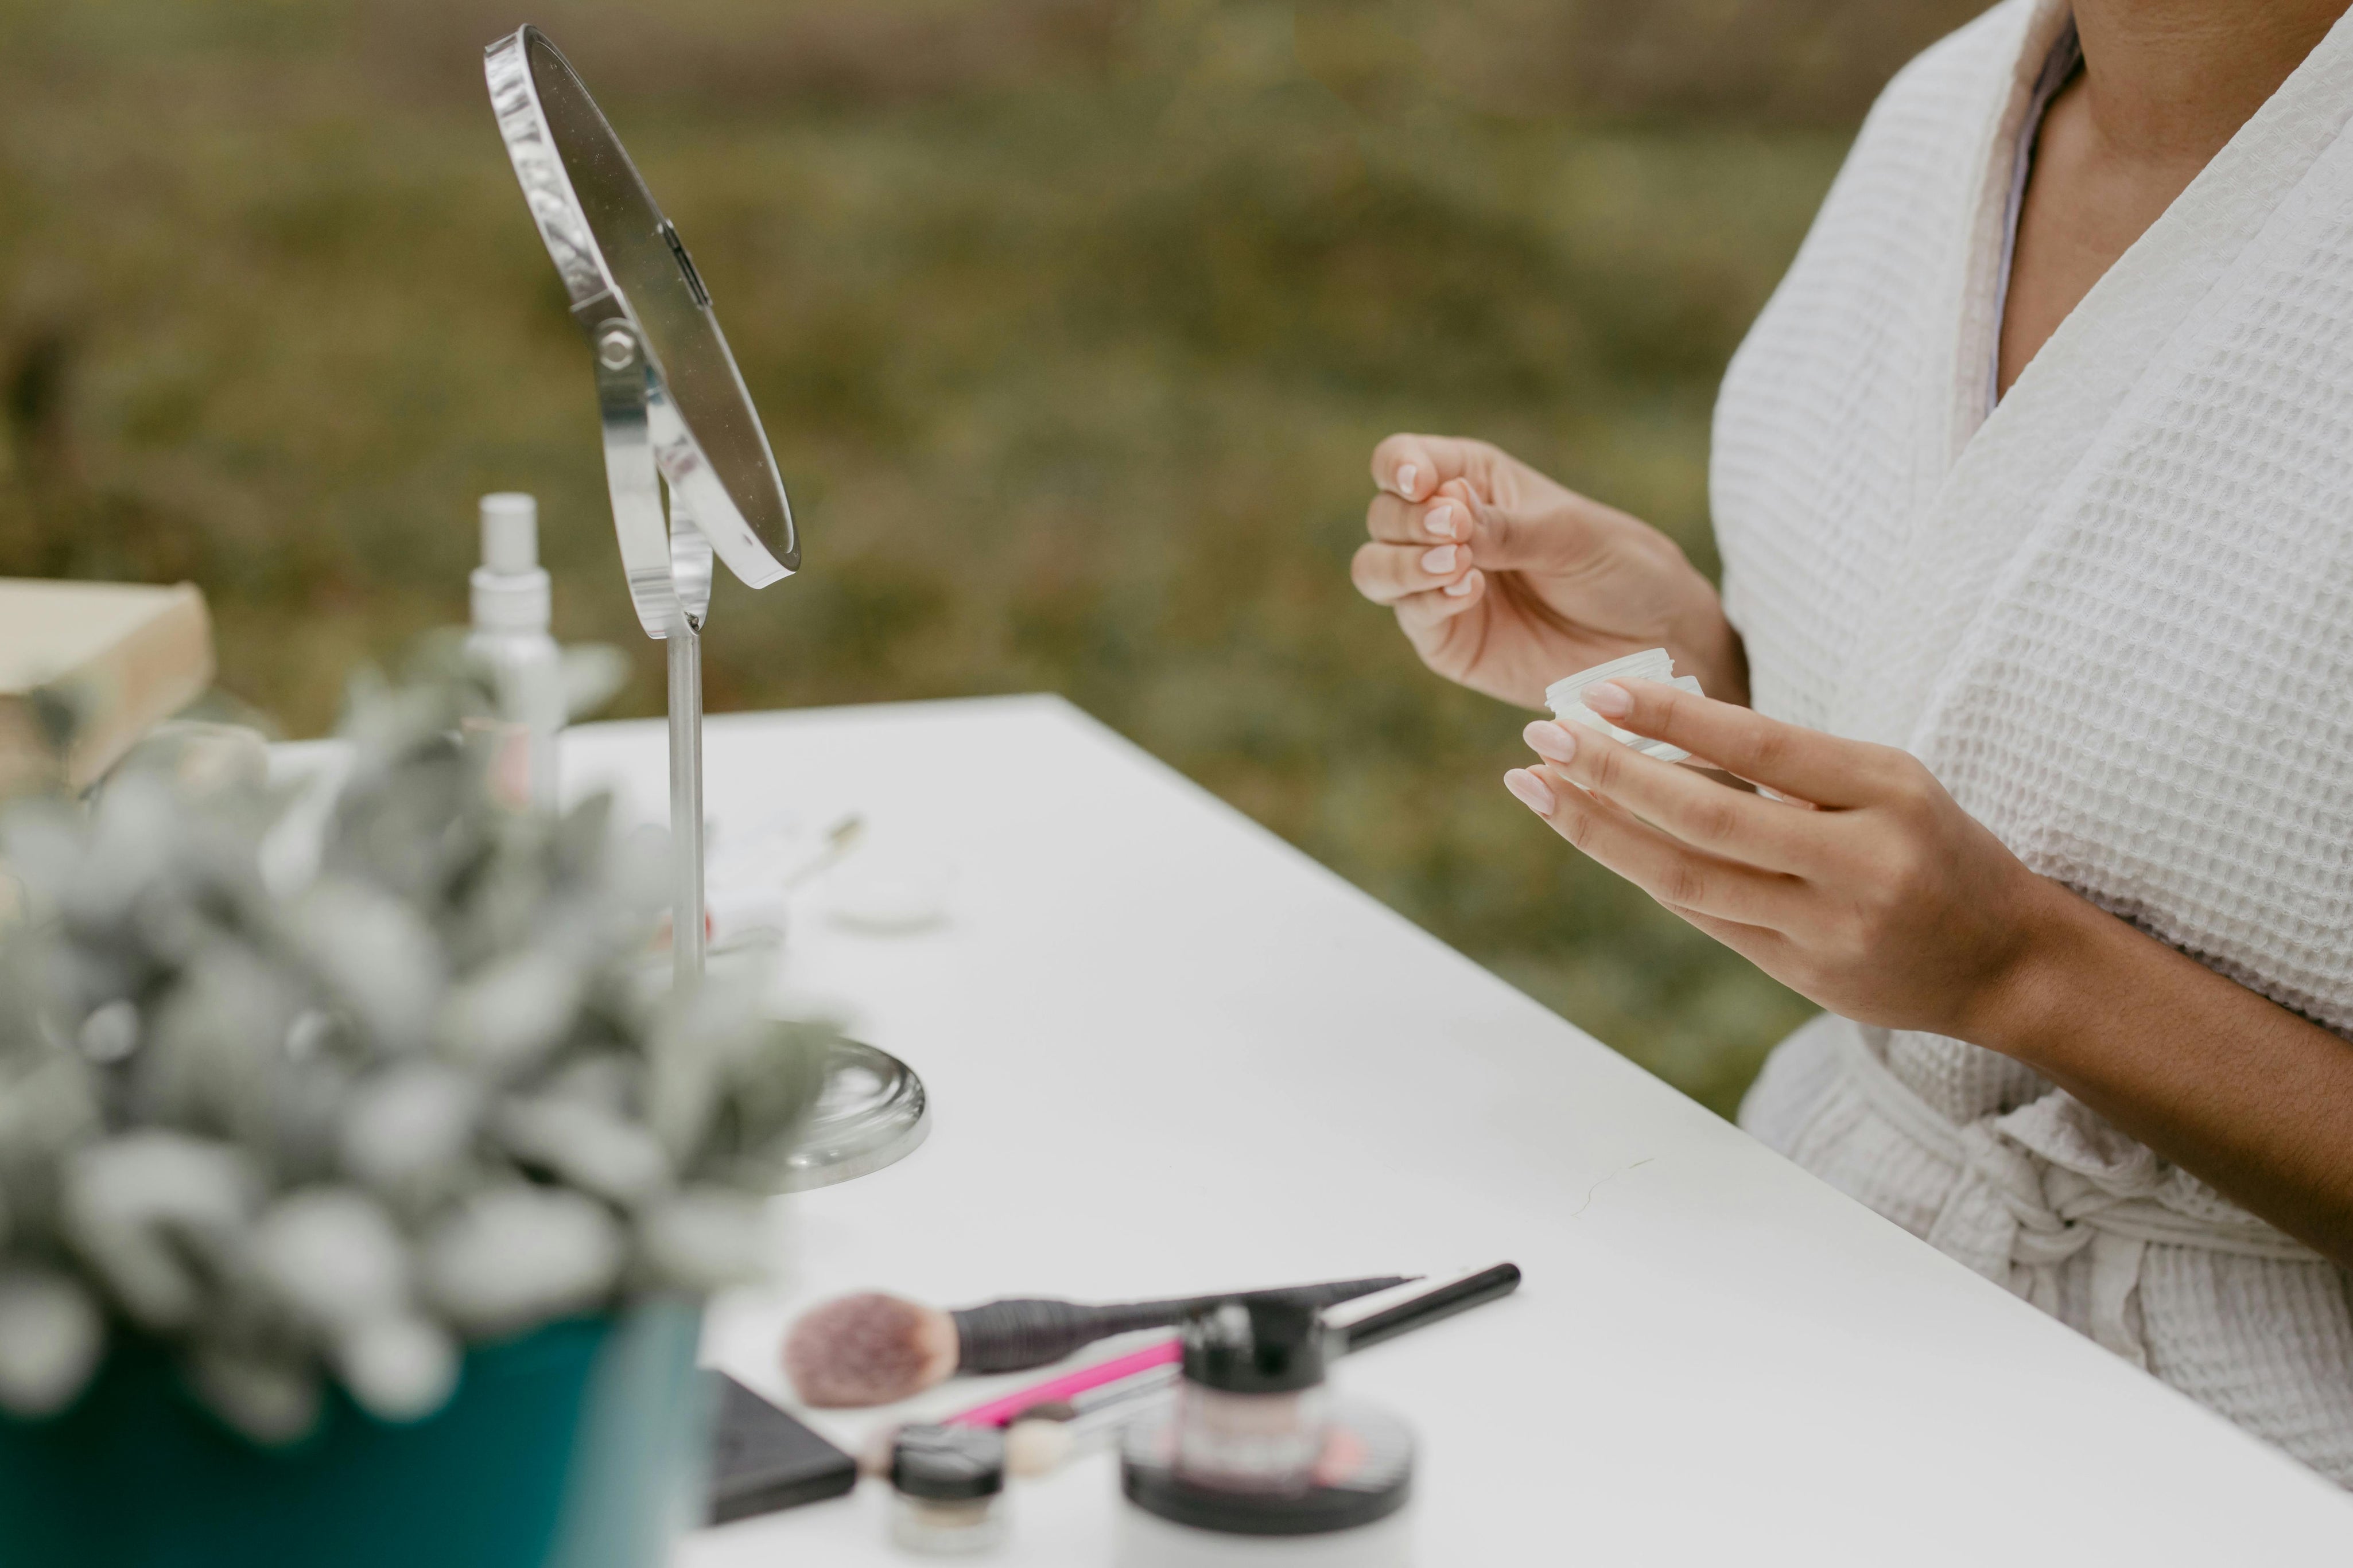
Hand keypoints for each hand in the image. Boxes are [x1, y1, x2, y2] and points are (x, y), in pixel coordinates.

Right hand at [1349, 434, 1744, 708]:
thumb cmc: (1620, 568)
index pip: (1404, 460)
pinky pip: (1411, 615)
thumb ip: (1504, 526)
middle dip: (1410, 521)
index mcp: (1471, 481)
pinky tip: (1468, 592)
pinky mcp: (1445, 638)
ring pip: (1374, 568)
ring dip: (1402, 563)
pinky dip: (1428, 601)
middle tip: (1455, 530)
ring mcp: (1436, 587)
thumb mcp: (1569, 534)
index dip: (1399, 466)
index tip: (1422, 483)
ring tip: (1458, 564)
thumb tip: (1442, 512)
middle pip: (1383, 515)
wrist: (1654, 640)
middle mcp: (1443, 531)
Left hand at [1500, 679, 2066, 1041]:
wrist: (2006, 961)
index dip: (1672, 721)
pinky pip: (1704, 918)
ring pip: (1689, 879)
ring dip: (1601, 832)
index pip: (1761, 745)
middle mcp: (1859, 861)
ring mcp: (1829, 928)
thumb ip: (1791, 768)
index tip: (1597, 692)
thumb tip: (1664, 736)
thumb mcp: (1888, 785)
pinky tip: (1596, 834)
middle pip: (1708, 819)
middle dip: (1611, 777)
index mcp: (1886, 791)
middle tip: (1541, 738)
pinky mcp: (1805, 976)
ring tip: (1539, 787)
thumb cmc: (1935, 847)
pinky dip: (1644, 872)